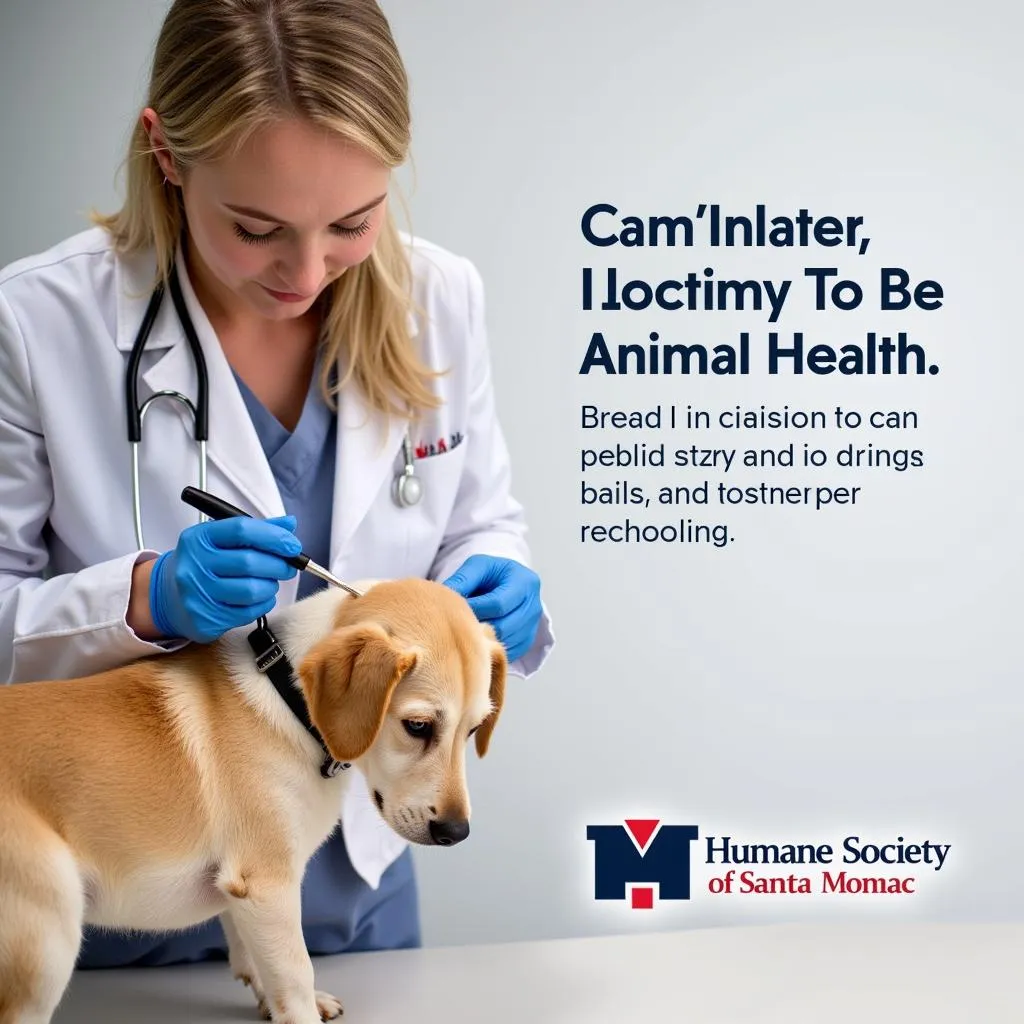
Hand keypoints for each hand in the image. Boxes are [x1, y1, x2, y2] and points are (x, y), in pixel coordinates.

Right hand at [149, 516, 300, 642]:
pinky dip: (263, 604)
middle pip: (250, 562)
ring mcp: (197, 594)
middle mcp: (194, 565)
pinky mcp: (204, 619)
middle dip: (279, 564)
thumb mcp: (221, 540)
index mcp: (199, 538)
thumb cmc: (203, 564)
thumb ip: (257, 531)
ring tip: (269, 582)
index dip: (274, 536)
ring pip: (252, 590)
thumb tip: (290, 523)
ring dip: (271, 586)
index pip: (243, 530)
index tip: (293, 545)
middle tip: (289, 566)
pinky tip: (258, 598)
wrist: (168, 597)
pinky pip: (249, 612)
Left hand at [443, 555, 541, 661]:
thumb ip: (463, 579)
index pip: (498, 604)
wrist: (508, 583)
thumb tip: (446, 597)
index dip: (474, 609)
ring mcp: (532, 627)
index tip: (455, 609)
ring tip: (464, 633)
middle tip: (456, 626)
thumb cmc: (492, 574)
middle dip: (477, 627)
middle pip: (503, 627)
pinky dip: (489, 651)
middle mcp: (534, 607)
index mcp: (525, 582)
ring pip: (505, 644)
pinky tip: (475, 641)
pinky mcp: (526, 643)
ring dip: (482, 641)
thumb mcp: (478, 566)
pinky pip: (507, 655)